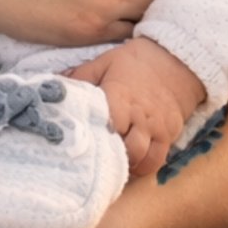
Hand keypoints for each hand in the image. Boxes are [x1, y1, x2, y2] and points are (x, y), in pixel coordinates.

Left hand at [70, 38, 203, 178]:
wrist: (174, 60)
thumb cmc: (133, 62)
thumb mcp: (104, 62)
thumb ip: (80, 77)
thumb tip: (52, 86)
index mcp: (120, 95)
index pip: (107, 123)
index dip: (94, 135)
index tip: (81, 141)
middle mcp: (140, 115)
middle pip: (127, 147)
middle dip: (110, 156)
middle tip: (95, 157)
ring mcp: (157, 127)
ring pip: (143, 158)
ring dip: (126, 165)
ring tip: (111, 163)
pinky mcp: (169, 134)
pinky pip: (157, 160)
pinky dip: (143, 167)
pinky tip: (130, 165)